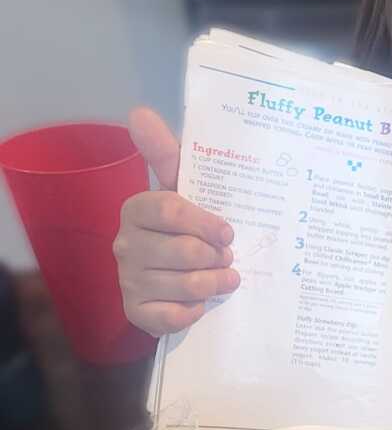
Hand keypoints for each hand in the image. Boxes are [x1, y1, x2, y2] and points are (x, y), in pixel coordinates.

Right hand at [114, 108, 239, 336]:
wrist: (169, 282)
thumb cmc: (183, 229)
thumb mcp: (181, 190)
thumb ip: (166, 153)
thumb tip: (139, 112)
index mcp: (136, 210)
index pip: (171, 210)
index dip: (206, 223)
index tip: (228, 231)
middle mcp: (125, 244)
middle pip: (185, 251)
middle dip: (217, 257)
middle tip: (228, 258)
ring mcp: (128, 280)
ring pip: (188, 285)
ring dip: (215, 283)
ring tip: (226, 278)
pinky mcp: (136, 312)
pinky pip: (174, 316)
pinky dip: (194, 311)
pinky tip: (199, 303)